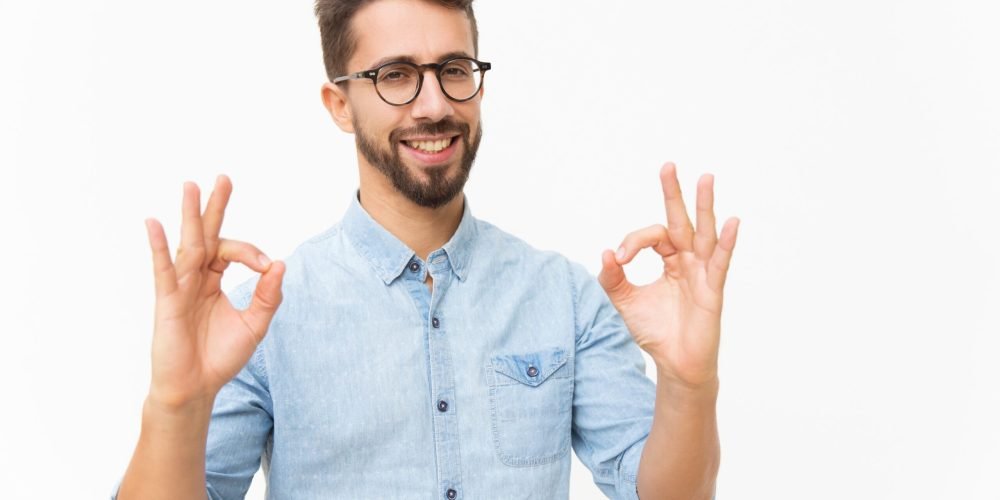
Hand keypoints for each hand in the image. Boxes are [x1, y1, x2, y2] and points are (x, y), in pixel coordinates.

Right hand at [143, 175, 284, 409]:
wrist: (196, 388)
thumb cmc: (220, 357)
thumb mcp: (254, 325)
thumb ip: (268, 296)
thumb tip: (280, 265)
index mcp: (215, 280)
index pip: (232, 252)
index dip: (252, 253)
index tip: (266, 266)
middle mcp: (196, 278)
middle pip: (207, 235)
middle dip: (215, 207)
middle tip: (223, 178)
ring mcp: (180, 287)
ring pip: (188, 245)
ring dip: (191, 215)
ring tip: (192, 186)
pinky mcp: (167, 301)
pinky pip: (163, 270)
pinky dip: (158, 247)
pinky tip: (154, 224)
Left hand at [598, 162, 738, 389]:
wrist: (674, 364)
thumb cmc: (654, 332)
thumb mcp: (624, 302)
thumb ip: (612, 278)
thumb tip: (604, 252)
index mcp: (669, 260)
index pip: (653, 236)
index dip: (633, 242)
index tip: (618, 259)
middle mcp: (688, 261)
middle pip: (681, 220)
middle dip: (674, 193)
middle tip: (667, 165)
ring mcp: (702, 272)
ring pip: (704, 232)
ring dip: (705, 205)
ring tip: (706, 177)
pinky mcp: (713, 289)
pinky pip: (720, 261)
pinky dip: (727, 241)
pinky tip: (732, 222)